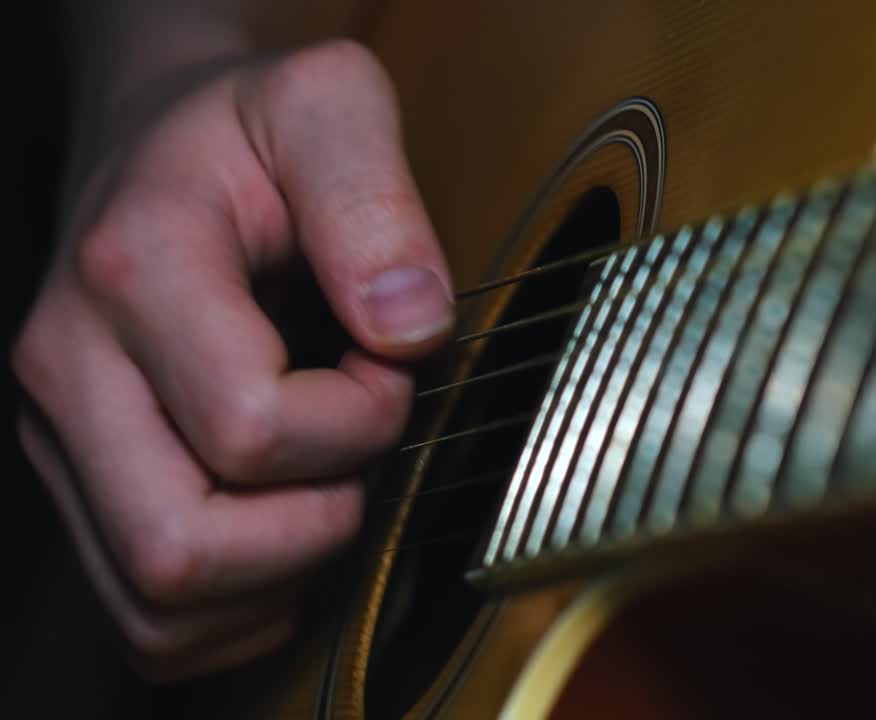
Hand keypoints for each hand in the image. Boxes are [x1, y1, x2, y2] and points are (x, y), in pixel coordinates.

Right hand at [11, 39, 451, 680]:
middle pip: (182, 544)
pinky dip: (240, 610)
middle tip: (359, 450)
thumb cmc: (246, 132)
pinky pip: (152, 621)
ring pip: (159, 603)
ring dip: (279, 578)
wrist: (156, 145)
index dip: (357, 422)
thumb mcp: (329, 105)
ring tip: (326, 489)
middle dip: (314, 524)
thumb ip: (374, 199)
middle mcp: (71, 368)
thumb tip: (410, 327)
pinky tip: (290, 537)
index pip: (250, 426)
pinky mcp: (78, 481)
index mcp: (135, 271)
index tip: (389, 368)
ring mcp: (62, 438)